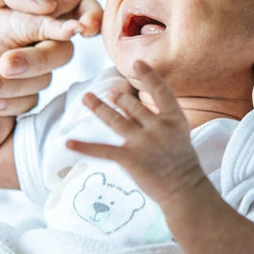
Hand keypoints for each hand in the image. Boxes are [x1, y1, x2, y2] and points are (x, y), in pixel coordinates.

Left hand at [0, 0, 102, 131]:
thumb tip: (50, 3)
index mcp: (19, 10)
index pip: (64, 6)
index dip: (83, 15)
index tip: (82, 27)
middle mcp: (27, 38)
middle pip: (60, 49)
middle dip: (33, 60)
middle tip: (3, 63)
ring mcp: (25, 70)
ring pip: (47, 77)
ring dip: (13, 83)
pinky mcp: (20, 97)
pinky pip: (33, 101)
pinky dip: (10, 102)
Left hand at [66, 61, 204, 206]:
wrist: (185, 191)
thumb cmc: (182, 162)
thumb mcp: (179, 133)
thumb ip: (159, 118)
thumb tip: (131, 105)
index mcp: (174, 119)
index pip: (161, 91)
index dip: (149, 76)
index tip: (137, 62)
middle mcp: (158, 127)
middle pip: (132, 105)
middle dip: (118, 98)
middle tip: (110, 93)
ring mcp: (143, 142)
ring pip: (115, 120)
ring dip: (99, 108)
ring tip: (86, 98)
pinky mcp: (130, 158)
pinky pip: (103, 150)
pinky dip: (84, 147)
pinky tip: (68, 142)